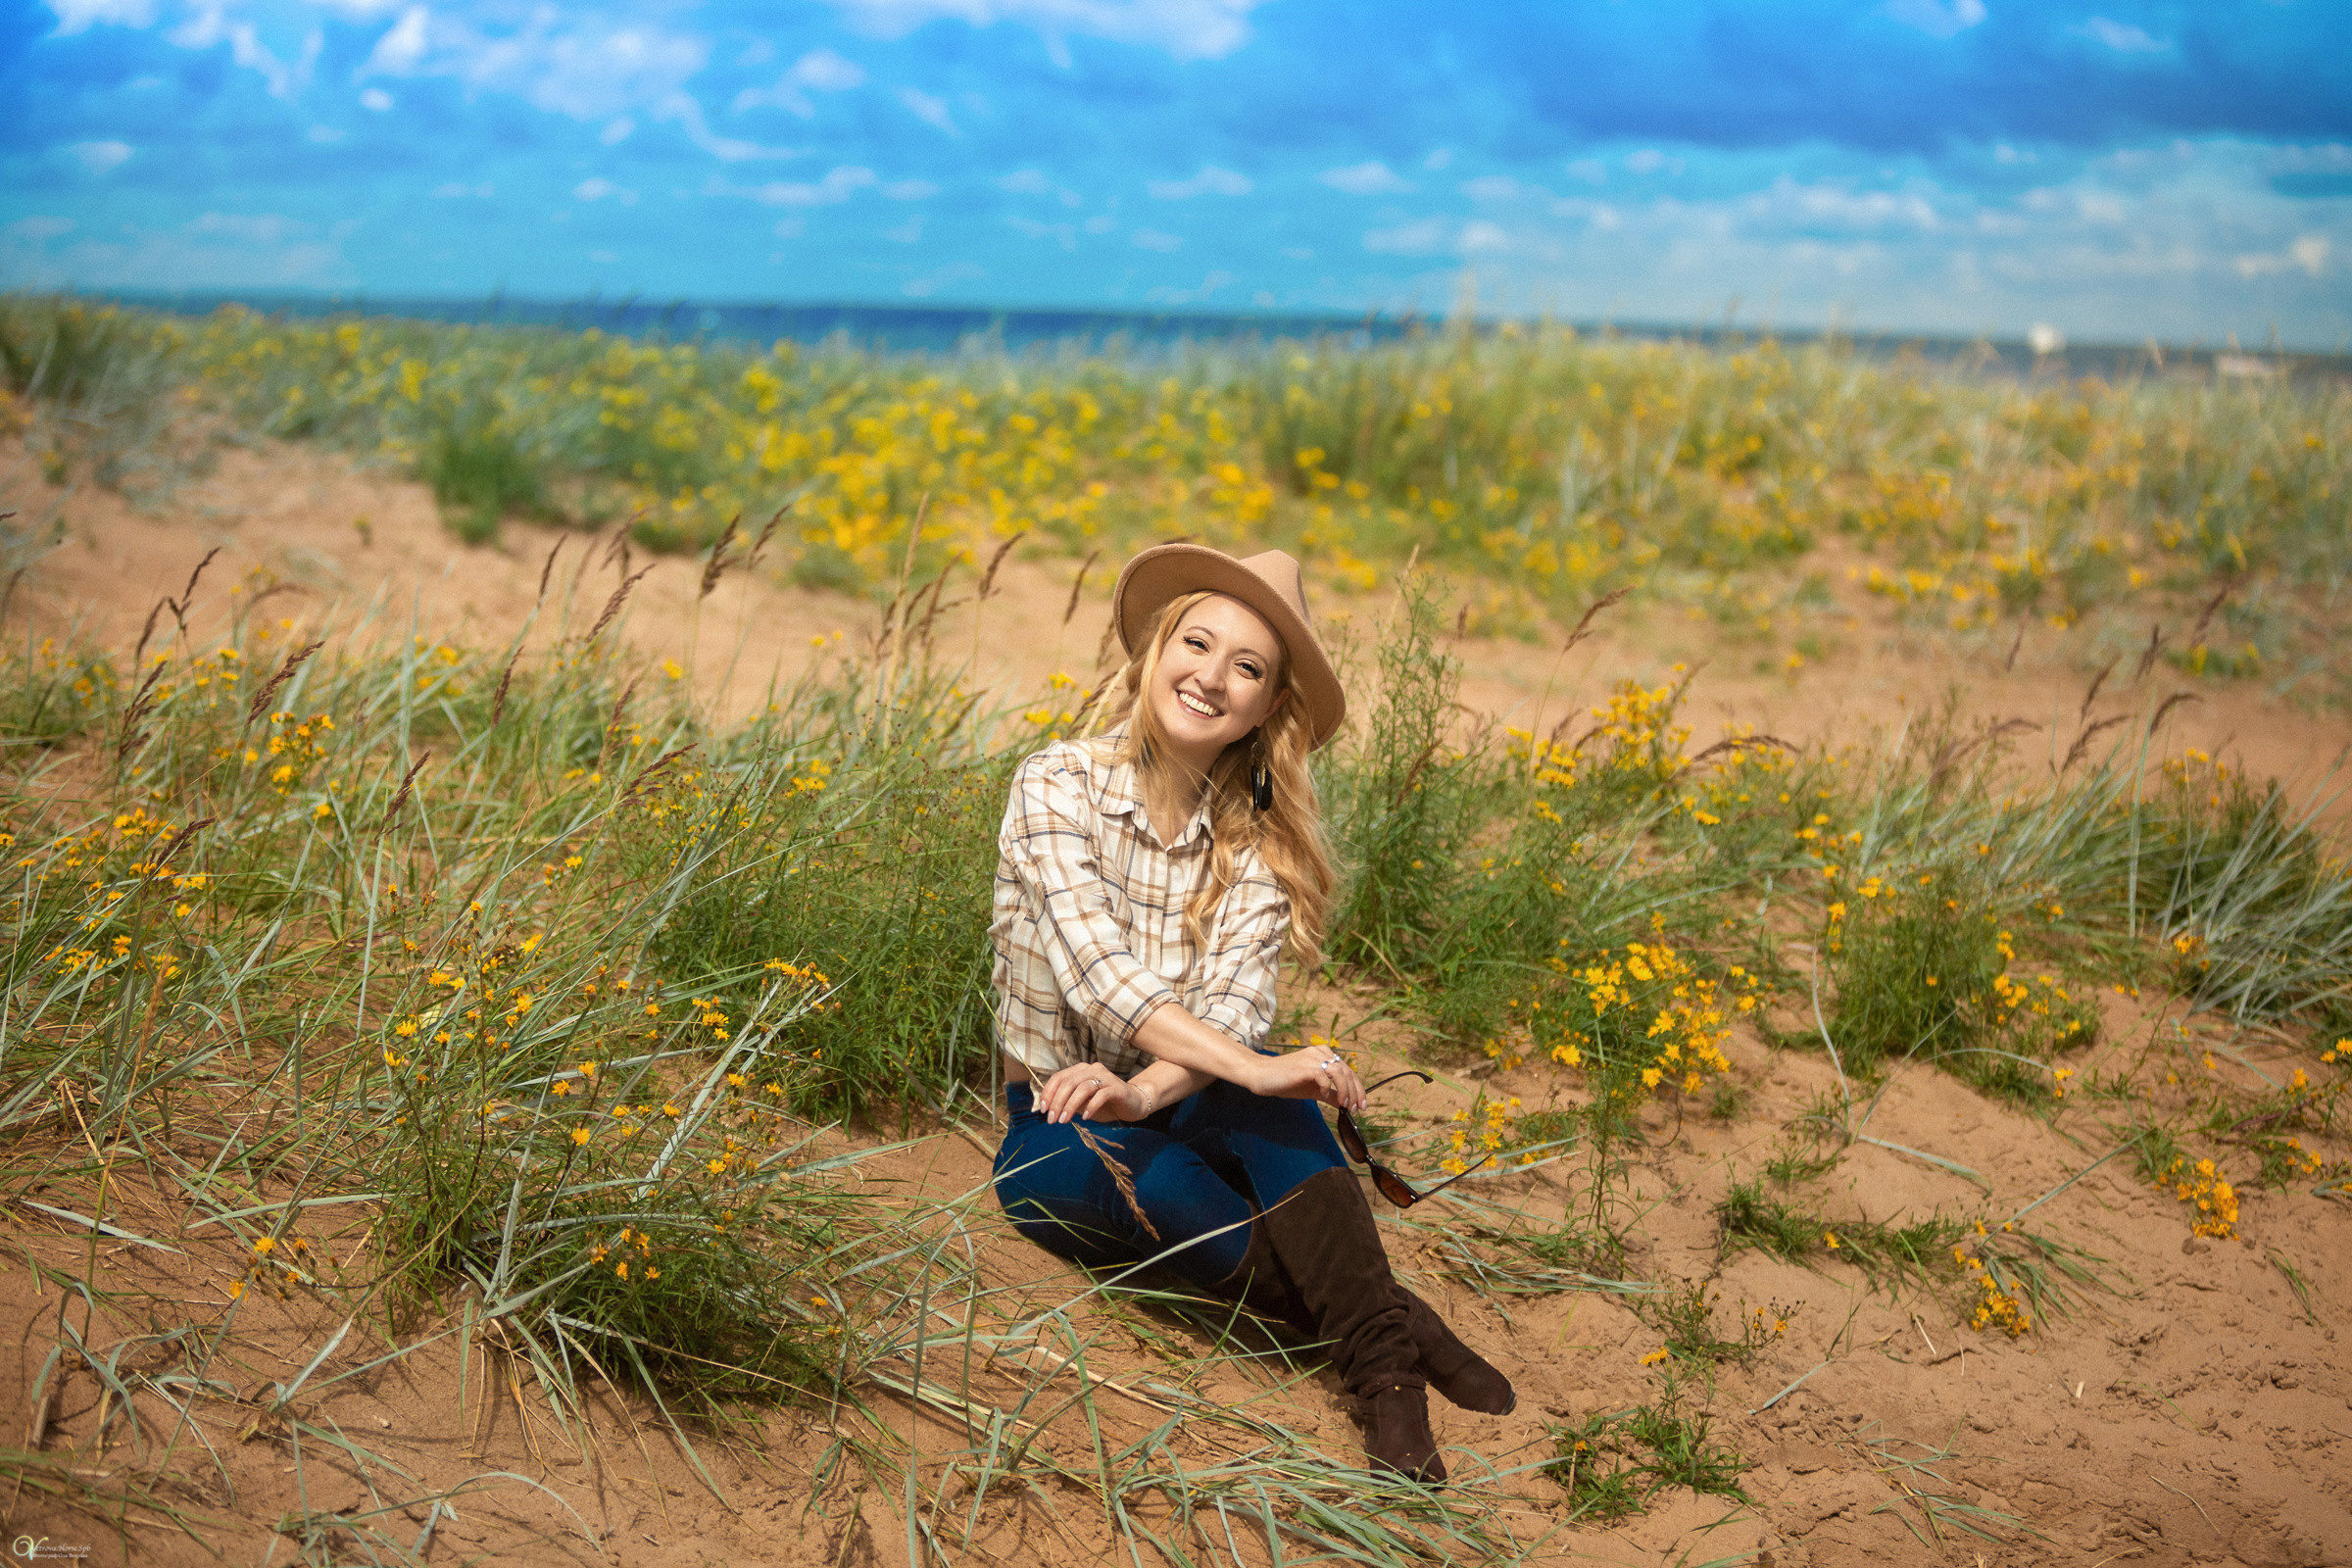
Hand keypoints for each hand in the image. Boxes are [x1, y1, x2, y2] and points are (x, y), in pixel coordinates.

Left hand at [1037, 1064, 1144, 1124]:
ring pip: (1082, 1088)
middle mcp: (1092, 1069)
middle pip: (1068, 1082)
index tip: (1042, 1110)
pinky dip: (1090, 1107)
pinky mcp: (1117, 1088)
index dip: (1048, 1093)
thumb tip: (1048, 1108)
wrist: (1132, 1104)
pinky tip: (1085, 1118)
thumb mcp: (1082, 1103)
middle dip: (1057, 1102)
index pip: (1059, 1077)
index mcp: (1080, 1070)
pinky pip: (1100, 1095)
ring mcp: (1105, 1077)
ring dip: (1070, 1106)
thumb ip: (1068, 1101)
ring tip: (1064, 1121)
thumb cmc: (1104, 1104)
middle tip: (1052, 1120)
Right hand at [1246, 1044, 1365, 1113]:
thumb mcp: (1314, 1090)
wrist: (1262, 1076)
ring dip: (1345, 1091)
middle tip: (1356, 1109)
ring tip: (1345, 1105)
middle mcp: (1321, 1052)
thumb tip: (1346, 1105)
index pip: (1348, 1071)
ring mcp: (1312, 1057)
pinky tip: (1322, 1096)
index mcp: (1325, 1055)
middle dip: (1355, 1092)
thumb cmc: (1286, 1081)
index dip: (1358, 1089)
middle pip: (1347, 1072)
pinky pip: (1323, 1077)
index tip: (1361, 1105)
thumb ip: (1330, 1095)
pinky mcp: (1304, 1066)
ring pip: (1339, 1073)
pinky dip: (1326, 1089)